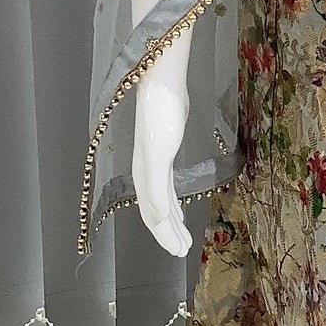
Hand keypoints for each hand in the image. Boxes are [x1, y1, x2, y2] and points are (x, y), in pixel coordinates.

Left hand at [128, 0, 194, 258]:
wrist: (160, 76)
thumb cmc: (166, 91)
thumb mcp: (170, 119)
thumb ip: (170, 130)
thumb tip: (173, 126)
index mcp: (149, 159)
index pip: (156, 198)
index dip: (166, 219)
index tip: (178, 235)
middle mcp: (145, 165)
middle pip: (152, 209)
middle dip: (166, 232)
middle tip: (180, 250)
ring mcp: (148, 163)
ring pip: (154, 208)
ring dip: (166, 230)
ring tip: (180, 248)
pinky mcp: (154, 158)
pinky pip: (156, 195)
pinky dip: (162, 215)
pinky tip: (169, 229)